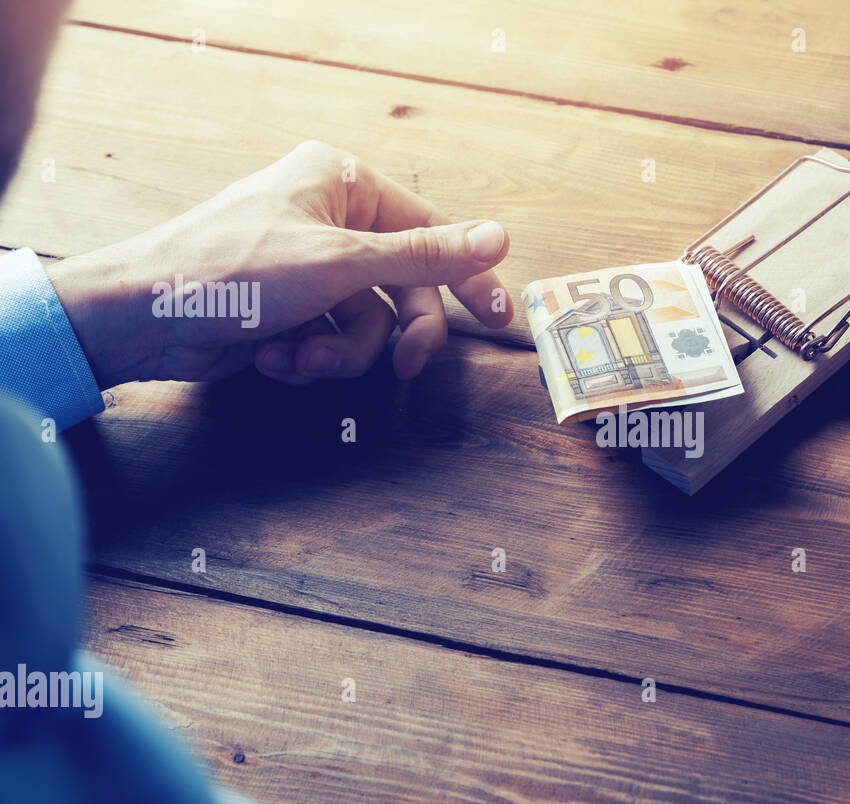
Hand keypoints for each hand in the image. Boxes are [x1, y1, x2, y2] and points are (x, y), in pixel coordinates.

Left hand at [45, 140, 512, 387]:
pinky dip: (308, 356)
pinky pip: (332, 338)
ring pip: (368, 322)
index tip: (498, 318)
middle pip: (401, 285)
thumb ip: (425, 255)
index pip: (429, 229)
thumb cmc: (232, 270)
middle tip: (408, 367)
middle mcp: (329, 216)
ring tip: (298, 356)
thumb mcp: (341, 264)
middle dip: (392, 333)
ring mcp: (308, 264)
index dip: (467, 277)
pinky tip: (272, 357)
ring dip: (338, 352)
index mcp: (342, 181)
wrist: (141, 319)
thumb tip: (499, 237)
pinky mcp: (289, 306)